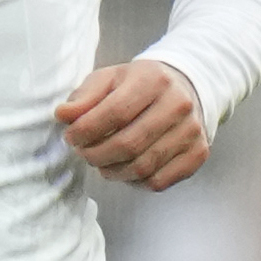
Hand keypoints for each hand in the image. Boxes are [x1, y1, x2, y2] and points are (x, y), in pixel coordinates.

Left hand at [57, 60, 208, 190]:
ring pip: (143, 167)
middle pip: (129, 144)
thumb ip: (84, 97)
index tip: (70, 137)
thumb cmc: (138, 85)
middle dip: (96, 154)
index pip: (115, 112)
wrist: (184, 88)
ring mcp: (191, 132)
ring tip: (100, 161)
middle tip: (83, 153)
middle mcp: (178, 105)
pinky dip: (135, 182)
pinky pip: (159, 181)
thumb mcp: (109, 79)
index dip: (86, 130)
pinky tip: (124, 169)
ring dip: (112, 171)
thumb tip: (63, 115)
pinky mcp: (198, 154)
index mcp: (153, 79)